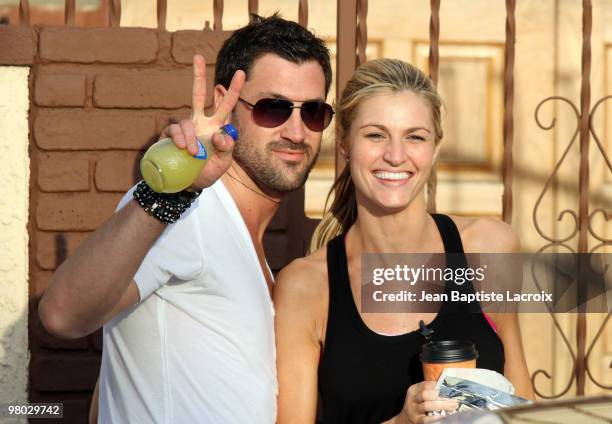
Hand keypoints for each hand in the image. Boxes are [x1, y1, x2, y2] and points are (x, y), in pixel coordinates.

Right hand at [160, 54, 244, 189]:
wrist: (185, 187)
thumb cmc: (206, 174)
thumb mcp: (223, 164)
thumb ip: (227, 148)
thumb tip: (220, 132)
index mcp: (216, 127)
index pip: (226, 106)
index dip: (233, 90)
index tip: (241, 72)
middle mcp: (200, 123)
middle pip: (198, 95)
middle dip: (198, 75)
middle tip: (197, 57)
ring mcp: (185, 129)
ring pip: (186, 120)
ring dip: (190, 136)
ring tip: (194, 152)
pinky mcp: (169, 136)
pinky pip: (173, 130)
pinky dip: (179, 138)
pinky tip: (183, 148)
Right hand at [400, 381, 457, 423]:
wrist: (405, 419)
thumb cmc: (417, 405)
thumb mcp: (419, 395)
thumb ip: (429, 391)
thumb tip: (447, 388)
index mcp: (413, 390)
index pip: (425, 385)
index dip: (437, 386)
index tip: (448, 389)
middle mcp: (412, 399)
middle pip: (425, 394)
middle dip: (440, 396)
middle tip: (454, 400)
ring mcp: (414, 410)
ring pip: (427, 405)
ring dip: (442, 406)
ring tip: (453, 407)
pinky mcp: (417, 420)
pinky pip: (427, 419)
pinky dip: (437, 418)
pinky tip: (446, 417)